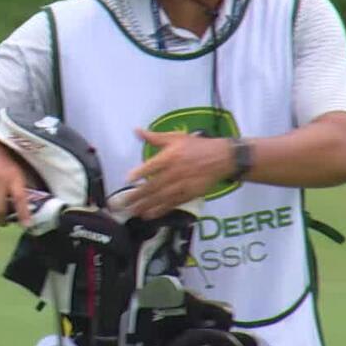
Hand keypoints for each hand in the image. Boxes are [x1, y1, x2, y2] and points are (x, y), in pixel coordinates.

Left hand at [119, 129, 236, 218]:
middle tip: (123, 204)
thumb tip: (137, 130)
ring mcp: (182, 185)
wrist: (222, 158)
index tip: (128, 179)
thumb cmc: (197, 146)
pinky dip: (160, 210)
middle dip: (137, 195)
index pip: (152, 166)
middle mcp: (175, 172)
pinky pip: (172, 204)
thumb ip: (155, 137)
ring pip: (161, 198)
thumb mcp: (176, 137)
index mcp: (171, 156)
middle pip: (153, 186)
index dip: (140, 172)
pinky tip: (149, 214)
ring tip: (133, 212)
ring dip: (146, 206)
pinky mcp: (189, 194)